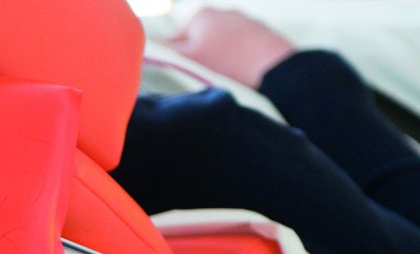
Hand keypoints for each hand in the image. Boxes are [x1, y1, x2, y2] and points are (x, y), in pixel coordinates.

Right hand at [165, 8, 296, 88]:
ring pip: (220, 44)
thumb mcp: (188, 60)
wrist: (274, 67)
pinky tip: (240, 72)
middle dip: (197, 57)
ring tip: (222, 76)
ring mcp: (244, 21)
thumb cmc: (226, 63)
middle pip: (198, 39)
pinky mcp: (261, 33)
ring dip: (217, 59)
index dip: (172, 58)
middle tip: (200, 76)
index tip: (178, 72)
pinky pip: (240, 48)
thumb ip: (165, 53)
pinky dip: (237, 59)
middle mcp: (222, 12)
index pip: (174, 38)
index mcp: (200, 14)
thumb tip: (146, 49)